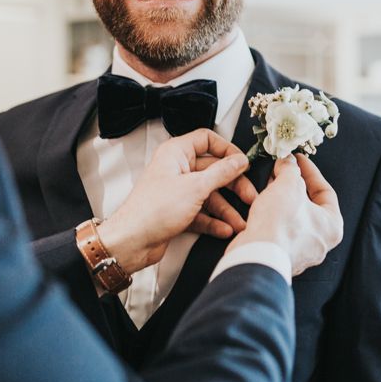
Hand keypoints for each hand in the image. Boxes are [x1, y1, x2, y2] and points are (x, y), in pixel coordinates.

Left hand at [97, 129, 255, 274]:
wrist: (132, 241)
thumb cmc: (152, 210)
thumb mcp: (195, 187)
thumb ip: (221, 172)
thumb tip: (239, 161)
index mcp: (176, 153)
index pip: (207, 140)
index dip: (227, 149)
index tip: (242, 163)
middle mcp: (176, 169)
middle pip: (213, 170)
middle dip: (233, 185)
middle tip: (249, 196)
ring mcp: (177, 191)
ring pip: (209, 195)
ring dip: (226, 209)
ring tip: (239, 222)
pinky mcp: (177, 211)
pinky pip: (202, 212)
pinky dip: (214, 221)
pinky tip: (224, 229)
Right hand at [227, 153, 342, 275]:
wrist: (257, 256)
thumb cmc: (281, 224)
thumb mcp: (289, 185)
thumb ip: (290, 169)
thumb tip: (288, 161)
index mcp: (331, 226)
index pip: (325, 191)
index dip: (310, 171)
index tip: (298, 160)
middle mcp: (319, 242)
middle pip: (308, 204)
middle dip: (293, 184)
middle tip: (281, 169)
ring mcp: (299, 251)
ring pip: (292, 217)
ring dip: (281, 198)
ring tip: (268, 182)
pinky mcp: (279, 254)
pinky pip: (278, 229)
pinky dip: (271, 214)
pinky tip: (260, 201)